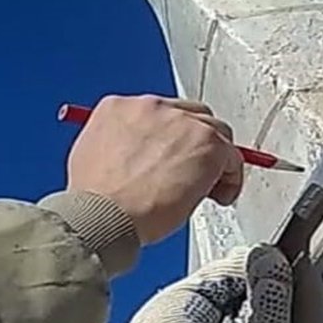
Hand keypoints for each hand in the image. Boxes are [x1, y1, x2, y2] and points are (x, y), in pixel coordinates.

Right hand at [66, 96, 244, 244]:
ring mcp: (181, 121)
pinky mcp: (205, 142)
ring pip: (215, 132)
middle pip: (191, 116)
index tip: (171, 160)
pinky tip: (220, 195)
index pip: (158, 115)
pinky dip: (231, 176)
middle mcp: (151, 106)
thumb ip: (116, 151)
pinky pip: (232, 155)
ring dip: (216, 159)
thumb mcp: (91, 162)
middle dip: (195, 145)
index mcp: (119, 108)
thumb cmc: (95, 203)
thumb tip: (133, 164)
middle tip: (194, 174)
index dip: (169, 140)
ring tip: (210, 189)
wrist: (103, 215)